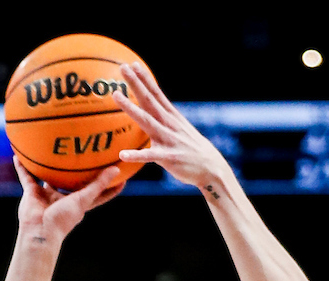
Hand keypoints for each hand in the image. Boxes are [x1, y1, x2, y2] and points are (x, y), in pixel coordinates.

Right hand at [14, 157, 123, 243]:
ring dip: (46, 166)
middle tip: (84, 152)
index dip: (109, 184)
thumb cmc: (63, 219)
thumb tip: (116, 170)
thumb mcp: (84, 199)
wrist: (40, 231)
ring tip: (49, 148)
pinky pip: (26, 176)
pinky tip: (18, 155)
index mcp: (78, 202)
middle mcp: (63, 198)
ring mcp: (47, 195)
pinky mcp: (32, 193)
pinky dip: (21, 167)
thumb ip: (99, 185)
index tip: (120, 172)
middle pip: (72, 181)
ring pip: (47, 177)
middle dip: (77, 170)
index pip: (98, 192)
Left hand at [113, 64, 226, 189]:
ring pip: (147, 121)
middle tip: (122, 67)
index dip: (145, 79)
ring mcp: (169, 140)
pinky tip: (122, 154)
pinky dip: (136, 156)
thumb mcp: (180, 129)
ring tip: (117, 96)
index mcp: (171, 117)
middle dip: (136, 83)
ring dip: (131, 108)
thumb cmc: (191, 150)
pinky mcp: (169, 158)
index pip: (156, 94)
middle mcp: (169, 124)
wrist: (211, 168)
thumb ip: (165, 121)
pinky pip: (149, 156)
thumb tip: (152, 114)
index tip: (133, 64)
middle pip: (149, 100)